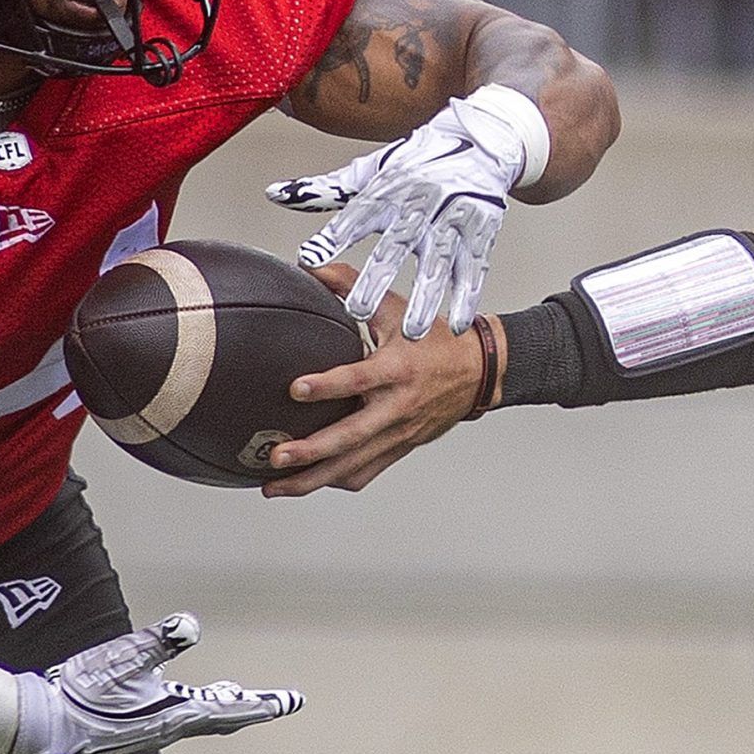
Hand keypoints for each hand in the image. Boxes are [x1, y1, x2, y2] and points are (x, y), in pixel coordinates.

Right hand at [7, 613, 301, 753]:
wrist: (42, 725)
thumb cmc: (83, 691)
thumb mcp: (123, 657)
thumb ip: (159, 641)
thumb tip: (192, 624)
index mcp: (175, 716)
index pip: (230, 710)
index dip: (262, 705)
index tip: (290, 703)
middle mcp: (168, 729)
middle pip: (220, 717)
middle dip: (249, 708)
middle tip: (278, 703)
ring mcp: (149, 732)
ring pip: (198, 719)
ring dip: (222, 707)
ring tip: (238, 695)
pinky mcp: (131, 730)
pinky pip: (175, 718)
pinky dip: (194, 708)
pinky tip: (185, 698)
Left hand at [259, 288, 488, 496]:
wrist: (480, 373)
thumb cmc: (436, 340)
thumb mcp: (397, 307)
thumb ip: (351, 284)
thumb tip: (311, 267)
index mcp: (397, 369)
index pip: (359, 379)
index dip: (327, 385)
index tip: (295, 389)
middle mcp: (397, 406)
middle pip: (351, 436)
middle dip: (311, 450)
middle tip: (276, 455)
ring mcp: (398, 433)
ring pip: (353, 465)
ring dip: (312, 479)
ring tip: (274, 486)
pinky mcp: (400, 448)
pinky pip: (365, 472)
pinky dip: (335, 480)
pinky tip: (308, 483)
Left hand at [266, 89, 535, 338]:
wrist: (482, 142)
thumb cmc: (417, 162)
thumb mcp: (371, 170)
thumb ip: (324, 189)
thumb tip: (275, 194)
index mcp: (390, 188)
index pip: (358, 214)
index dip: (334, 236)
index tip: (310, 260)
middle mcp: (422, 202)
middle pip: (399, 244)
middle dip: (379, 278)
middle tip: (360, 310)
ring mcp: (454, 218)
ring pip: (439, 263)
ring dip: (426, 299)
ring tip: (410, 332)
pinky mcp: (481, 231)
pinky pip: (474, 268)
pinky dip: (467, 296)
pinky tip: (456, 323)